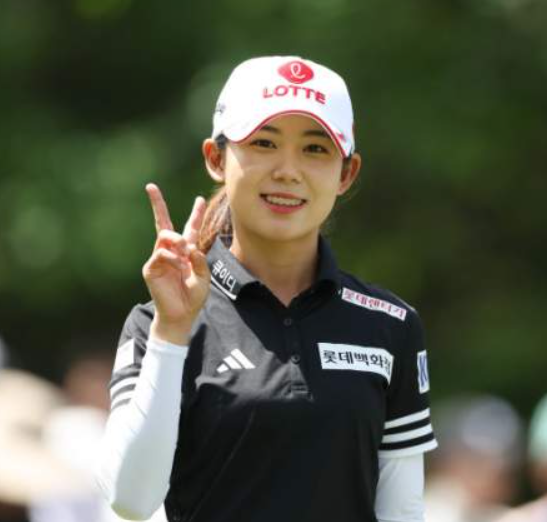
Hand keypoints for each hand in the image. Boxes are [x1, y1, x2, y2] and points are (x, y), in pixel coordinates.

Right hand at [142, 183, 209, 343]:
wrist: (182, 314)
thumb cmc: (193, 297)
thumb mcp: (204, 277)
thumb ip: (200, 261)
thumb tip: (190, 246)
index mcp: (187, 252)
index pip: (191, 228)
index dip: (196, 214)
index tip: (199, 199)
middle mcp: (172, 251)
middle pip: (164, 223)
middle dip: (157, 204)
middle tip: (150, 187)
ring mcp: (160, 258)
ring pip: (164, 235)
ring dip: (176, 240)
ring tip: (184, 251)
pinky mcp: (151, 268)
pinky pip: (161, 253)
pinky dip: (172, 258)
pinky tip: (179, 267)